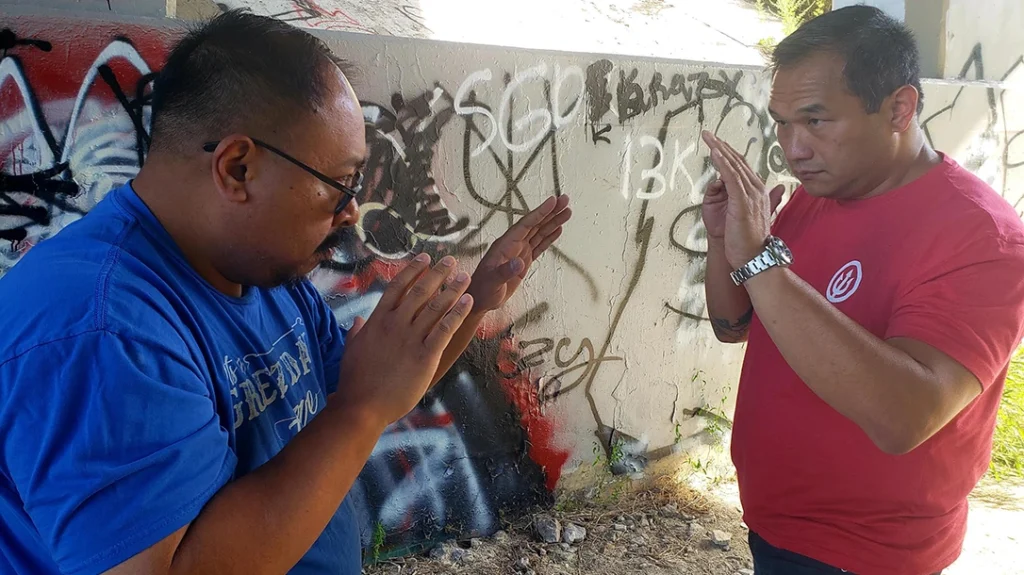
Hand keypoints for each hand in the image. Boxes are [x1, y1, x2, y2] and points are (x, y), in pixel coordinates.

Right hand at [335, 254, 473, 426]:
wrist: (361, 407)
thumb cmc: (354, 381)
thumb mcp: (351, 350)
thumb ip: (356, 332)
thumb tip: (359, 320)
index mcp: (377, 321)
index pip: (397, 287)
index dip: (413, 270)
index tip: (424, 258)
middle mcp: (395, 324)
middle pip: (420, 291)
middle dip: (437, 273)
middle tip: (451, 260)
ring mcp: (411, 339)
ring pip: (436, 307)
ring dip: (453, 289)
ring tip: (465, 276)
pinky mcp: (426, 356)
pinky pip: (446, 329)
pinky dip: (458, 312)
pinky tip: (468, 301)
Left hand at [467, 195, 571, 311]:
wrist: (480, 299)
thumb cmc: (482, 290)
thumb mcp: (492, 282)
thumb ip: (505, 271)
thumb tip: (520, 262)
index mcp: (505, 245)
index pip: (525, 224)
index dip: (540, 212)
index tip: (552, 201)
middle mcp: (513, 245)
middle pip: (535, 224)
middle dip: (551, 212)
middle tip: (565, 200)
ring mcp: (519, 252)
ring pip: (539, 232)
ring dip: (553, 222)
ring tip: (567, 212)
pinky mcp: (524, 260)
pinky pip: (539, 245)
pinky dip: (549, 237)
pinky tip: (557, 230)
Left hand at [701, 131, 784, 268]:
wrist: (754, 258)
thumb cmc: (749, 241)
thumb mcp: (751, 217)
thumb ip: (758, 201)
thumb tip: (772, 189)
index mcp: (758, 192)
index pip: (742, 167)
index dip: (729, 153)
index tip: (717, 143)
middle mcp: (756, 189)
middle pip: (737, 161)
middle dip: (721, 146)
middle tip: (708, 133)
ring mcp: (750, 194)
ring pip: (733, 166)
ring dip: (720, 149)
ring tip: (708, 138)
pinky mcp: (741, 201)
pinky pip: (731, 177)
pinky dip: (723, 163)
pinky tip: (714, 153)